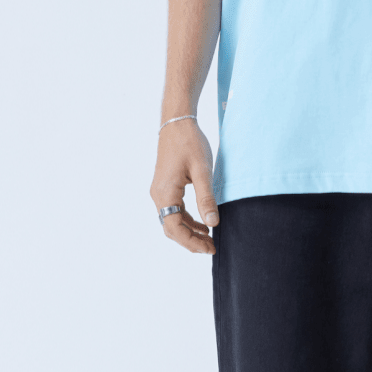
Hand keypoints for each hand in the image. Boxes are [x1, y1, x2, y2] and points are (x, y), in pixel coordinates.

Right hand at [150, 119, 218, 253]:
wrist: (177, 123)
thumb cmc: (189, 143)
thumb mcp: (202, 171)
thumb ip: (207, 198)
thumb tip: (213, 223)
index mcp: (165, 193)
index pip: (174, 228)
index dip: (191, 242)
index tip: (210, 248)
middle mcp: (158, 195)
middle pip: (171, 228)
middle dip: (191, 241)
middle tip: (212, 248)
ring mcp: (160, 191)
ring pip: (172, 221)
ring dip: (189, 232)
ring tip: (209, 239)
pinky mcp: (165, 187)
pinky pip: (174, 211)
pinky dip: (187, 220)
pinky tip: (203, 223)